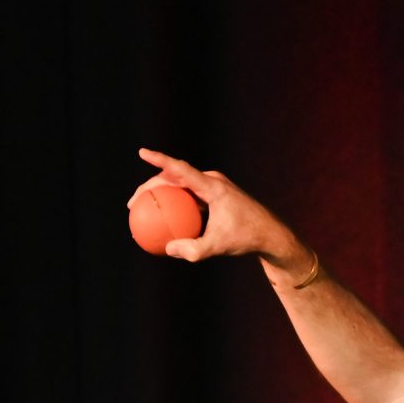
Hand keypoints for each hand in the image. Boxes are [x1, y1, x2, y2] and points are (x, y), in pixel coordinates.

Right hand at [131, 148, 305, 269]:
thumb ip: (193, 250)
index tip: (143, 152)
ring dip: (161, 195)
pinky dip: (175, 206)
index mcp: (213, 186)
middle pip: (175, 177)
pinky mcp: (215, 195)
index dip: (160, 159)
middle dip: (151, 185)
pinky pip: (189, 198)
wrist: (270, 235)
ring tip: (143, 211)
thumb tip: (168, 248)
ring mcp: (214, 187)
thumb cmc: (246, 239)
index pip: (181, 169)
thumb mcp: (218, 247)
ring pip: (180, 186)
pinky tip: (164, 221)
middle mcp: (212, 181)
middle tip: (133, 203)